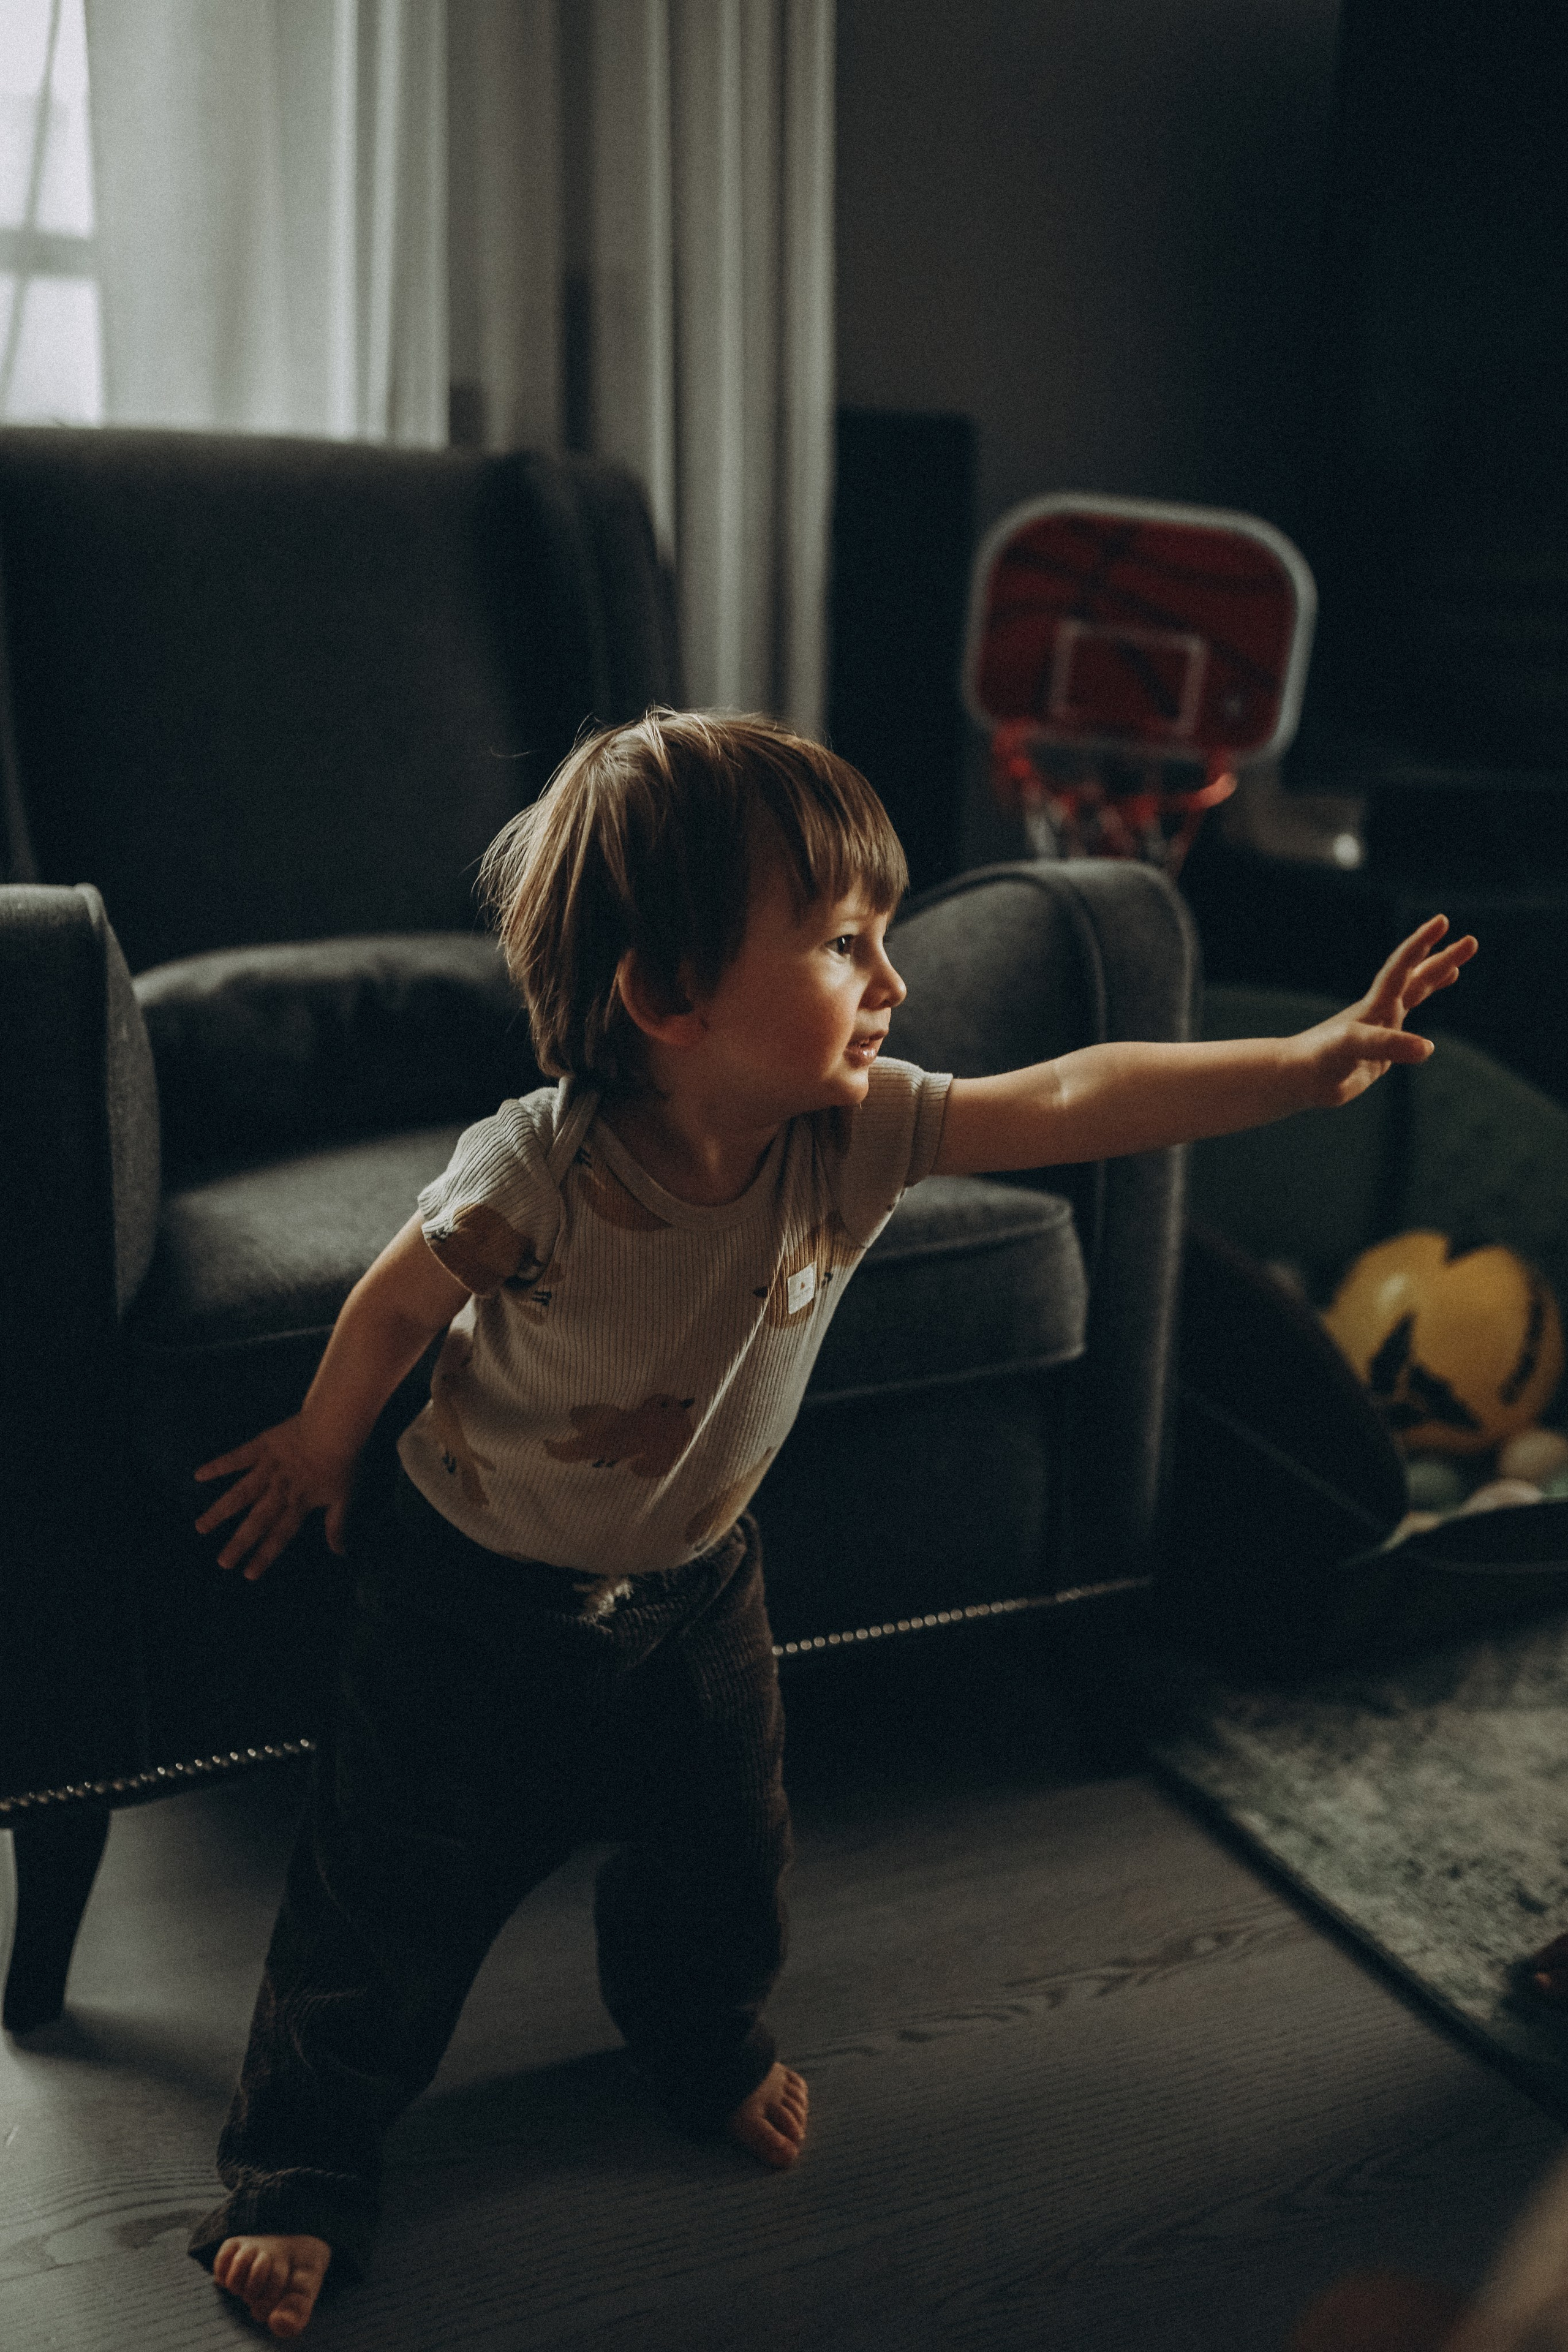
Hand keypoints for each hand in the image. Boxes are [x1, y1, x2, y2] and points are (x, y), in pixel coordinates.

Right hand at [193, 1415, 356, 1580]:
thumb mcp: (345, 1496)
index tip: (248, 1574)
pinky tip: (199, 1475)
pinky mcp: (262, 1446)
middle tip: (222, 1562)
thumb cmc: (344, 1461)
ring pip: (241, 1493)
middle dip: (240, 1543)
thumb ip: (337, 1524)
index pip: (280, 1535)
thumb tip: (340, 1552)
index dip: (266, 1555)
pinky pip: (238, 1457)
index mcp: (300, 1502)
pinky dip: (219, 1465)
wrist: (338, 1425)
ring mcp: (269, 1468)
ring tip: (201, 1527)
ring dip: (221, 1511)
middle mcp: (281, 1489)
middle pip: (258, 1520)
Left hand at [1287, 914, 1477, 1109]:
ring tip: (1456, 967)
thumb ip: (1389, 1045)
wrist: (1297, 1077)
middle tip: (1471, 941)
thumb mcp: (1354, 1047)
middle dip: (1442, 958)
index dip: (1421, 944)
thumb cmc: (1319, 1057)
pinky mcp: (1380, 1054)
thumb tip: (1428, 1048)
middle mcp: (1381, 1011)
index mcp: (1376, 1004)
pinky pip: (1407, 1035)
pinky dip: (1420, 1029)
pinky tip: (1425, 1041)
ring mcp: (1380, 1030)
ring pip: (1413, 999)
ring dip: (1434, 982)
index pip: (1403, 967)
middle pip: (1416, 977)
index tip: (1442, 922)